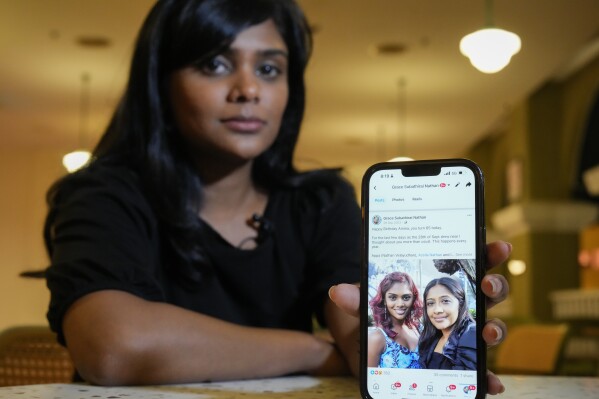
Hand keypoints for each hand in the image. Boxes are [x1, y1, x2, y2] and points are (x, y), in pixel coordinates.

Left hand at [328, 240, 511, 394]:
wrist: (377, 352)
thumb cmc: (380, 320)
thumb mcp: (369, 307)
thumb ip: (358, 299)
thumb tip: (338, 292)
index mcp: (443, 284)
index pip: (470, 264)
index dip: (488, 253)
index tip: (497, 246)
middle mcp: (458, 306)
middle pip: (488, 293)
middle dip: (495, 285)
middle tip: (487, 284)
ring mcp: (461, 332)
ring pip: (490, 327)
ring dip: (496, 327)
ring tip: (488, 329)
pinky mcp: (459, 359)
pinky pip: (479, 368)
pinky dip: (489, 377)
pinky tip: (492, 383)